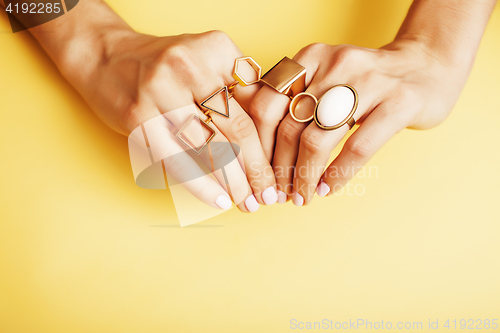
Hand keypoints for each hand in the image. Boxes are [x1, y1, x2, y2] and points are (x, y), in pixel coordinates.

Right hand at [63, 29, 277, 211]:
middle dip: (257, 169)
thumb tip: (273, 140)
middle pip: (237, 129)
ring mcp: (160, 90)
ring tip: (247, 203)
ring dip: (233, 183)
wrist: (106, 55)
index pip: (258, 104)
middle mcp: (190, 65)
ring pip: (209, 147)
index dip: (273, 142)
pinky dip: (200, 184)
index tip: (281, 169)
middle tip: (269, 196)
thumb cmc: (166, 65)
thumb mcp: (207, 62)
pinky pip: (175, 159)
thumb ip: (240, 91)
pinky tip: (218, 200)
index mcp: (217, 48)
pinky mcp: (137, 115)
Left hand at [249, 39, 471, 204]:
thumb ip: (295, 98)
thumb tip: (259, 147)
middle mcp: (335, 65)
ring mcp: (369, 83)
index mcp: (311, 58)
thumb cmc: (367, 81)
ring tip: (303, 196)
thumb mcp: (327, 75)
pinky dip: (338, 175)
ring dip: (304, 177)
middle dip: (278, 168)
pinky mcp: (399, 103)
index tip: (258, 171)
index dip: (257, 144)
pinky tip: (329, 188)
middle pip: (288, 126)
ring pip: (317, 140)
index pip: (266, 104)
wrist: (427, 64)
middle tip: (279, 192)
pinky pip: (357, 148)